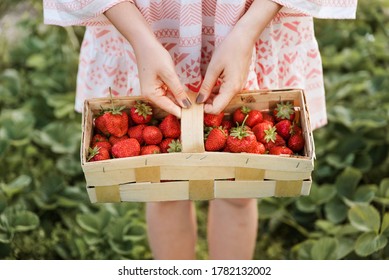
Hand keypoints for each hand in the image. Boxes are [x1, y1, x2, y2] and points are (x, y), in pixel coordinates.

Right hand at [104, 2, 189, 117]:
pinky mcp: (156, 86)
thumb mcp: (169, 73)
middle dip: (182, 107)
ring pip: (170, 99)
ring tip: (195, 104)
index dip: (182, 113)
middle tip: (199, 111)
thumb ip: (178, 91)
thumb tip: (186, 105)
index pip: (169, 108)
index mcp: (151, 95)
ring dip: (180, 100)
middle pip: (169, 105)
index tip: (195, 118)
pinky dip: (176, 93)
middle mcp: (150, 95)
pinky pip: (168, 93)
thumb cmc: (155, 56)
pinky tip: (186, 95)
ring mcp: (152, 91)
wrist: (144, 42)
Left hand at [197, 28, 253, 113]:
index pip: (217, 109)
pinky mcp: (238, 82)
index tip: (195, 102)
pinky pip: (226, 92)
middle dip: (207, 103)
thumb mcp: (213, 68)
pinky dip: (217, 92)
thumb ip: (206, 86)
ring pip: (223, 99)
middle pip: (220, 105)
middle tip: (195, 96)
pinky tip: (209, 86)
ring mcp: (239, 86)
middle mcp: (237, 90)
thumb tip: (200, 100)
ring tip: (200, 90)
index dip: (205, 109)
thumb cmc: (229, 49)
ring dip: (211, 98)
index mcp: (231, 88)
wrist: (245, 38)